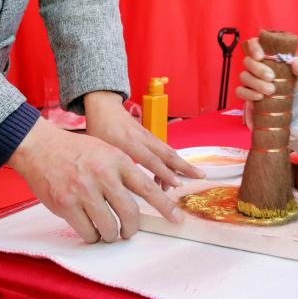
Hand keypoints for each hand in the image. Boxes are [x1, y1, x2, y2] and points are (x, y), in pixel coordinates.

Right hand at [7, 117, 182, 243]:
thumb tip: (144, 194)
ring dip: (111, 235)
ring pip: (109, 227)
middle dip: (132, 229)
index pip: (147, 188)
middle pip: (130, 213)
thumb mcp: (107, 150)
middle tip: (129, 232)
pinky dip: (92, 235)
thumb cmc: (75, 150)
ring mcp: (83, 191)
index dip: (164, 206)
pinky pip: (88, 231)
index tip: (177, 218)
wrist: (40, 147)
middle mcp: (103, 175)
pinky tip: (90, 229)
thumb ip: (124, 170)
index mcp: (117, 160)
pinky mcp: (66, 204)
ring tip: (108, 232)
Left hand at [84, 91, 204, 189]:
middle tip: (199, 176)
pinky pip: (164, 148)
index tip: (177, 185)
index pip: (150, 160)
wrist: (103, 106)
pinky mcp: (149, 134)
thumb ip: (110, 166)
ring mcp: (147, 135)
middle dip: (184, 166)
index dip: (164, 173)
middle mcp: (141, 137)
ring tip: (195, 174)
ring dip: (182, 163)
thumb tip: (118, 192)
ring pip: (168, 150)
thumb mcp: (99, 148)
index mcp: (127, 142)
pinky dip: (173, 159)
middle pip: (166, 153)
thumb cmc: (98, 129)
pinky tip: (176, 172)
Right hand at [235, 38, 297, 129]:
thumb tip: (295, 62)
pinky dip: (249, 94)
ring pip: (244, 76)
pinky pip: (241, 91)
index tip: (260, 57)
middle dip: (258, 69)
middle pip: (248, 61)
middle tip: (271, 78)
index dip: (254, 48)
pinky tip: (259, 97)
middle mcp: (254, 62)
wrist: (292, 95)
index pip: (253, 43)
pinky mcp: (247, 90)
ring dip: (256, 83)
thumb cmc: (293, 76)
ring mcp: (249, 76)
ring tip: (270, 91)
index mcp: (265, 52)